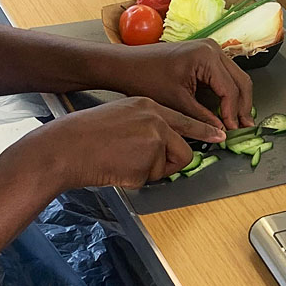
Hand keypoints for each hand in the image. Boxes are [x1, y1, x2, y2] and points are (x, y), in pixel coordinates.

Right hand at [37, 97, 224, 189]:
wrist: (66, 147)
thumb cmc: (85, 134)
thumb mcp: (120, 115)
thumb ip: (144, 124)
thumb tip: (160, 143)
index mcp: (148, 105)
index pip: (184, 118)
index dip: (203, 129)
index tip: (219, 135)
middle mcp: (155, 119)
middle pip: (183, 148)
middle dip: (171, 163)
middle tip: (147, 166)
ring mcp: (154, 139)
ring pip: (167, 166)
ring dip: (150, 171)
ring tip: (122, 162)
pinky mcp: (148, 160)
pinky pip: (150, 178)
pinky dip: (135, 179)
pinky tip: (116, 168)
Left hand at [103, 39, 254, 129]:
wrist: (127, 66)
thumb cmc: (146, 78)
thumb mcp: (176, 102)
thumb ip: (202, 117)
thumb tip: (222, 131)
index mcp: (206, 56)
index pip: (230, 89)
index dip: (233, 113)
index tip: (233, 130)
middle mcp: (212, 48)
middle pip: (240, 80)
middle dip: (242, 106)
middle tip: (244, 127)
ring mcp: (210, 49)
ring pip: (236, 77)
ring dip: (237, 99)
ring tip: (237, 121)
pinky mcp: (205, 55)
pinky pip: (225, 74)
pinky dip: (227, 92)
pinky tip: (226, 109)